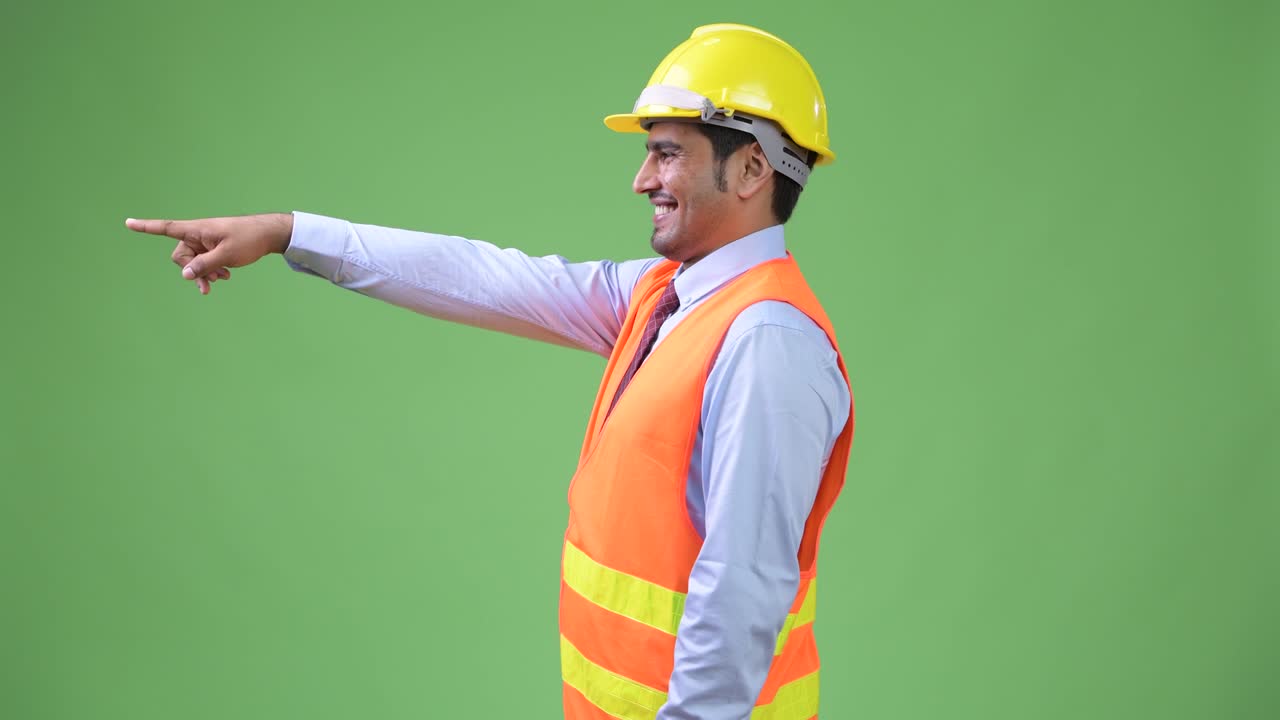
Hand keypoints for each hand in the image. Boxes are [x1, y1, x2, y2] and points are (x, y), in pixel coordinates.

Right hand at [125, 213, 293, 294]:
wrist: (268, 235)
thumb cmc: (248, 239)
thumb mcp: (226, 255)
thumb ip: (204, 265)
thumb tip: (184, 274)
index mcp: (197, 229)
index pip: (167, 228)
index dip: (146, 227)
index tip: (128, 223)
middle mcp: (198, 235)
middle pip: (181, 256)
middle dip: (193, 271)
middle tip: (211, 283)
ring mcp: (206, 242)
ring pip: (194, 263)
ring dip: (205, 273)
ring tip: (223, 279)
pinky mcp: (214, 249)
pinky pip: (204, 263)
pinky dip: (212, 271)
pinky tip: (226, 276)